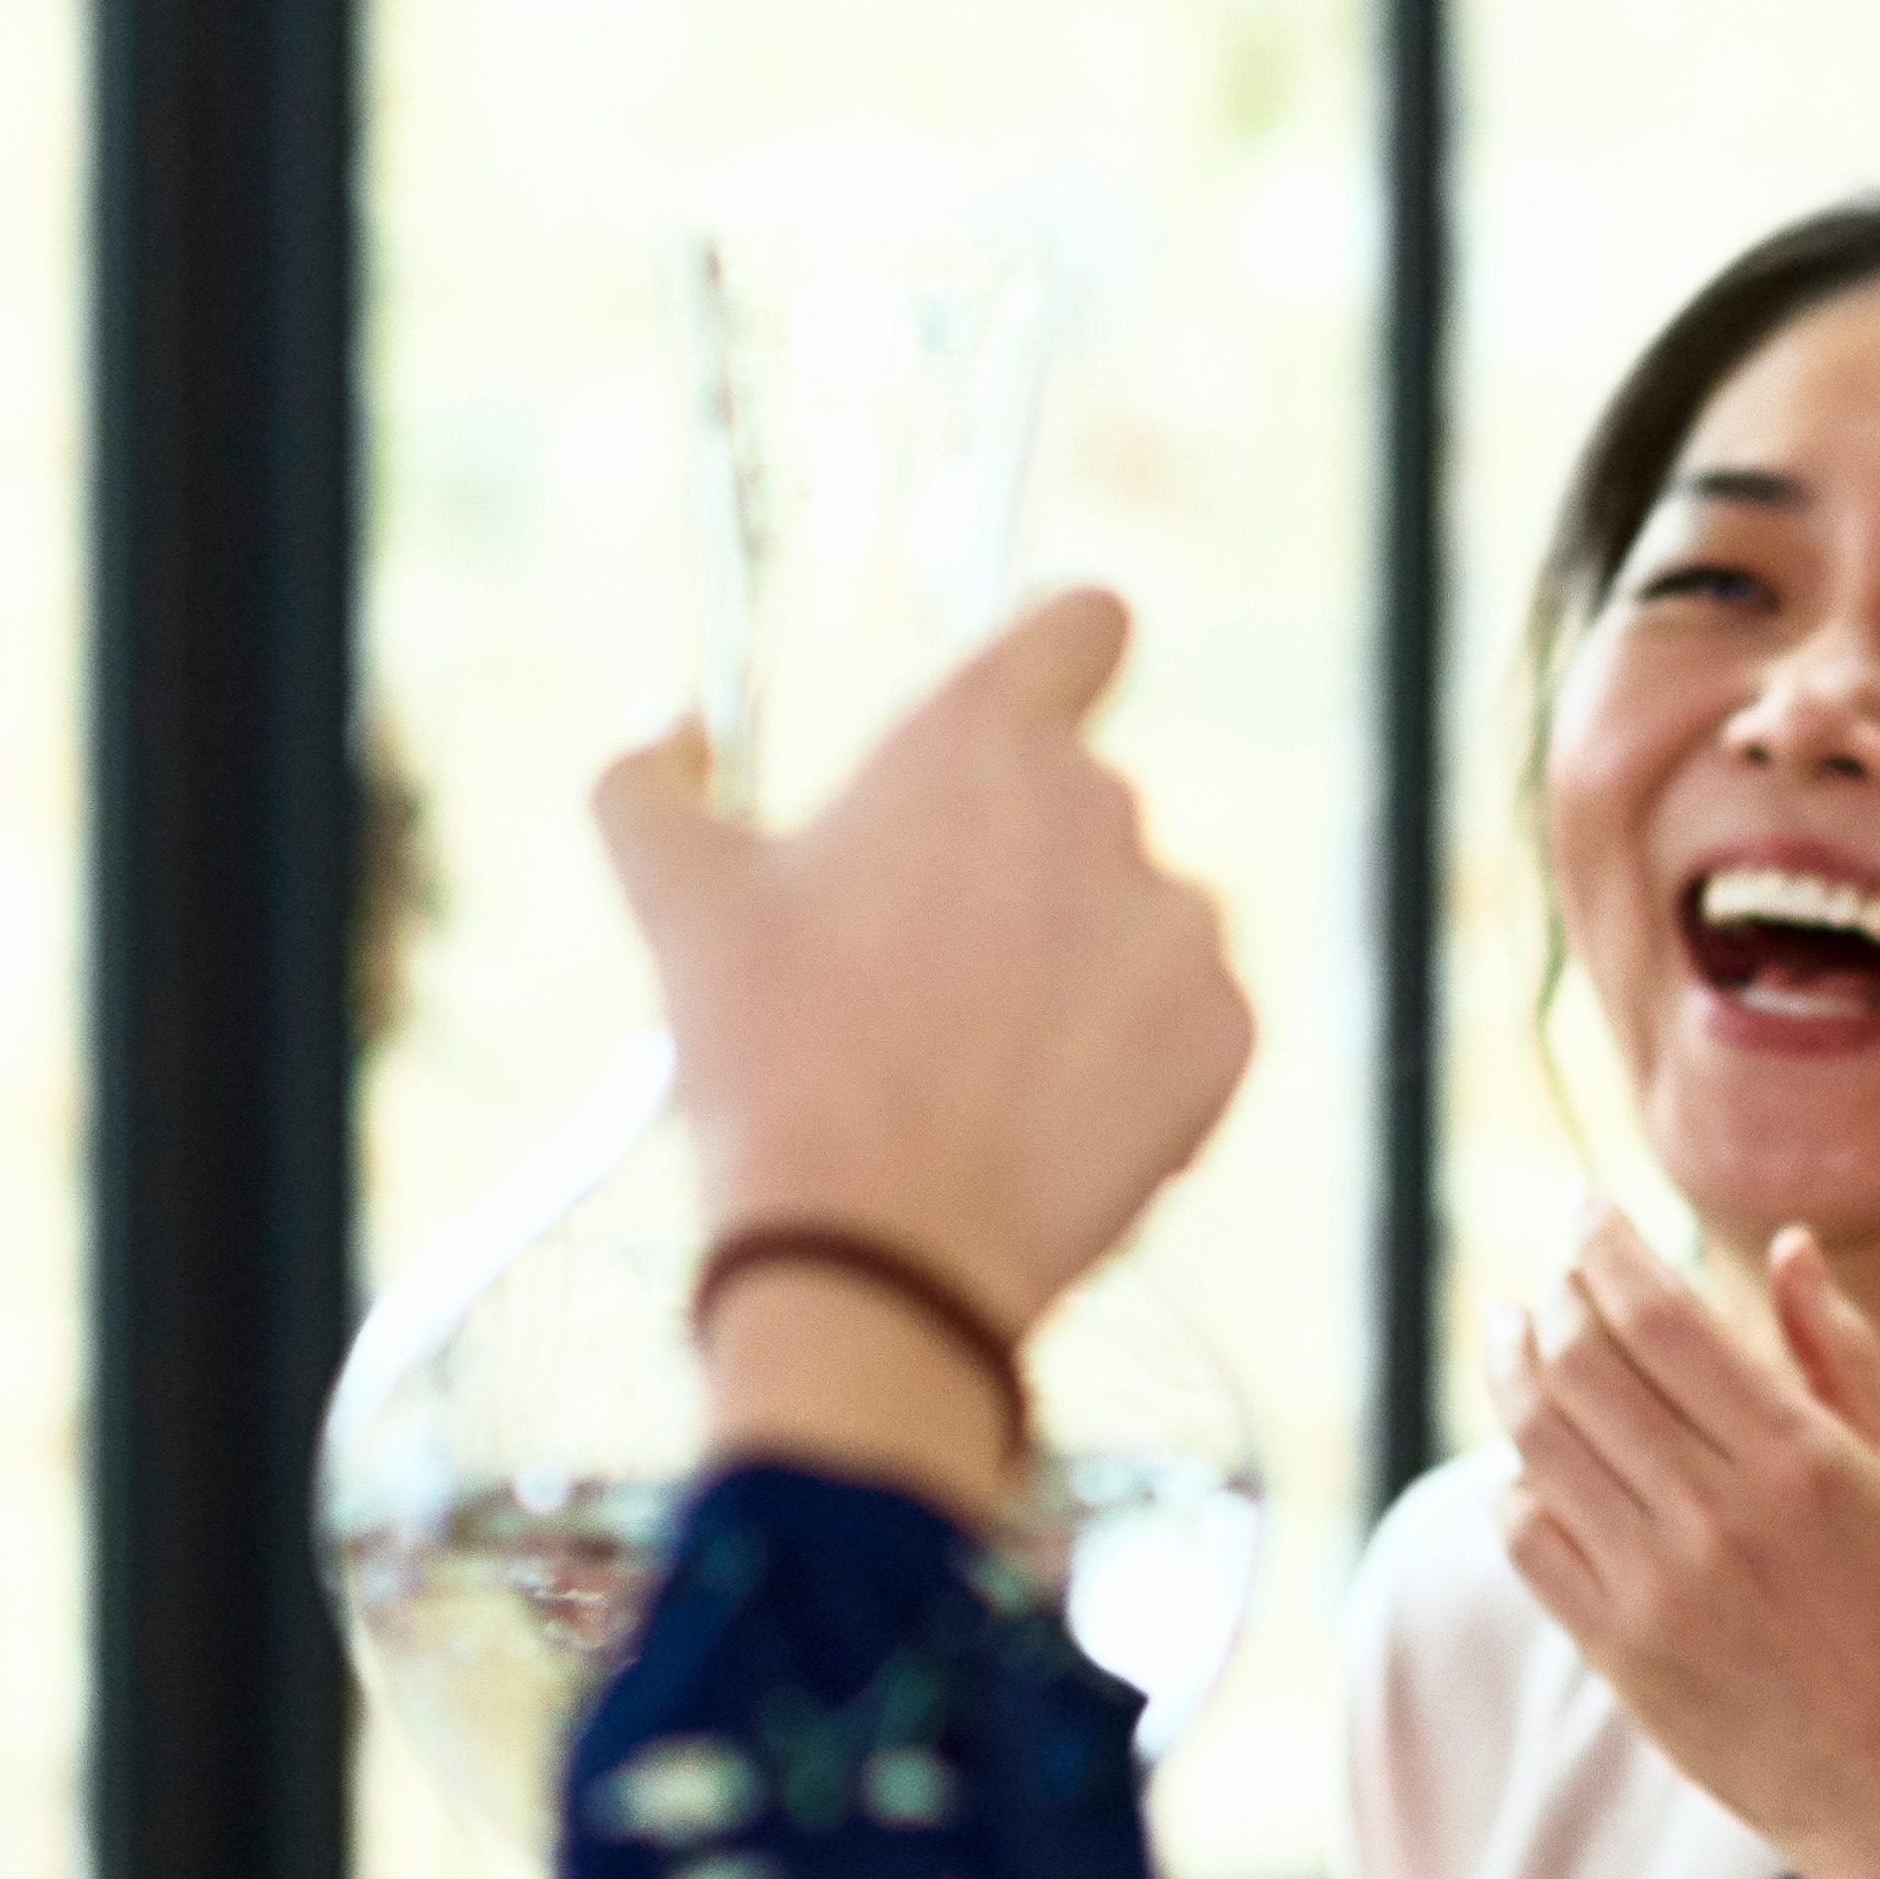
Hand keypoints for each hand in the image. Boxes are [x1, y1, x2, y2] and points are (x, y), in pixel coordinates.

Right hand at [600, 592, 1253, 1503]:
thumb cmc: (770, 1060)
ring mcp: (1183, 923)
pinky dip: (1126, 1060)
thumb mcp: (675, 899)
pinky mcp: (1229, 1032)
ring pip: (1131, 922)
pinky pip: (1182, 1022)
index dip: (1062, 652)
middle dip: (1013, 871)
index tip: (1035, 702)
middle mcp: (1108, 809)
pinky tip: (1035, 1118)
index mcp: (982, 743)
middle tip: (918, 973)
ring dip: (1070, 969)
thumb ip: (650, 777)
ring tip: (969, 1064)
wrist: (877, 1254)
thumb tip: (674, 726)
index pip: (1083, 624)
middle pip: (1077, 808)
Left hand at [1486, 1215, 1879, 1878]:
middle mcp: (1718, 1514)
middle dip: (1553, 1293)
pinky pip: (1528, 1538)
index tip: (1585, 1207)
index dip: (1605, 1244)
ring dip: (1510, 1367)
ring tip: (1509, 1330)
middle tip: (1550, 1269)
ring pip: (1539, 1441)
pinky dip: (1514, 1477)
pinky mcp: (1617, 1648)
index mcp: (1798, 1458)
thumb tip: (1786, 1246)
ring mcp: (1656, 1586)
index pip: (1660, 1315)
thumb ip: (1844, 1355)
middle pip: (1584, 1364)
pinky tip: (1525, 1452)